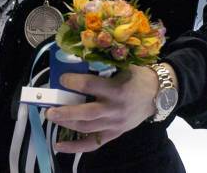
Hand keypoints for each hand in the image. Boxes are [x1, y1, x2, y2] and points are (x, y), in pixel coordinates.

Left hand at [45, 64, 168, 153]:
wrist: (157, 94)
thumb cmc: (137, 75)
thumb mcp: (122, 65)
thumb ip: (103, 66)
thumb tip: (77, 60)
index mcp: (116, 89)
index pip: (90, 86)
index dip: (73, 82)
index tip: (62, 78)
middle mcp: (114, 109)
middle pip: (86, 113)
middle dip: (65, 111)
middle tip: (49, 109)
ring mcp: (114, 124)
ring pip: (87, 128)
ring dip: (67, 124)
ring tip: (52, 118)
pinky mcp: (114, 134)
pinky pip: (93, 144)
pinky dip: (75, 147)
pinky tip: (59, 146)